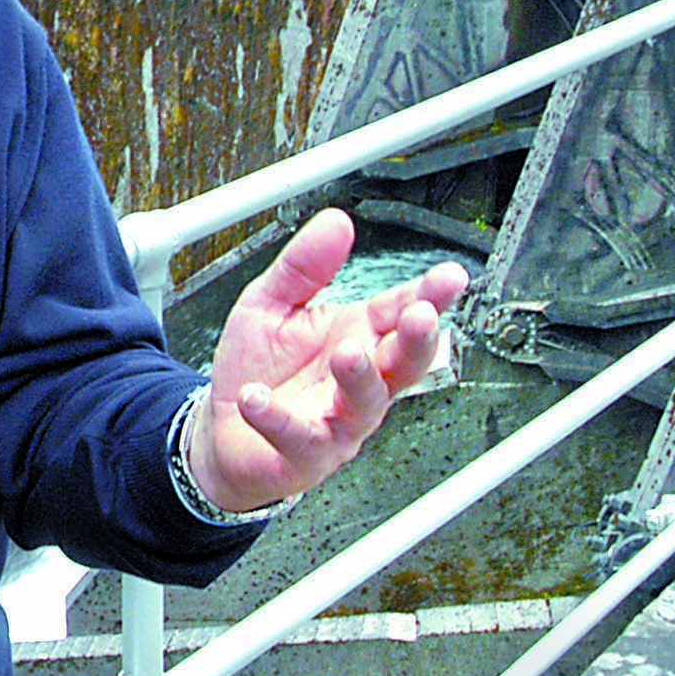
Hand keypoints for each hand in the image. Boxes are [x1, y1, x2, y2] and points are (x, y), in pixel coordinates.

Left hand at [188, 208, 467, 512]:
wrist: (224, 429)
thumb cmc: (258, 368)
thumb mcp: (272, 303)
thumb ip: (303, 266)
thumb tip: (336, 221)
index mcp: (357, 335)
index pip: (399, 311)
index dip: (428, 295)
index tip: (450, 277)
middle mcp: (357, 380)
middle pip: (403, 361)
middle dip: (417, 338)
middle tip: (420, 315)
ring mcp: (337, 420)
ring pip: (365, 402)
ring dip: (360, 376)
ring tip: (348, 352)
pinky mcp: (304, 453)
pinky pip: (297, 437)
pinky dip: (276, 417)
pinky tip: (257, 399)